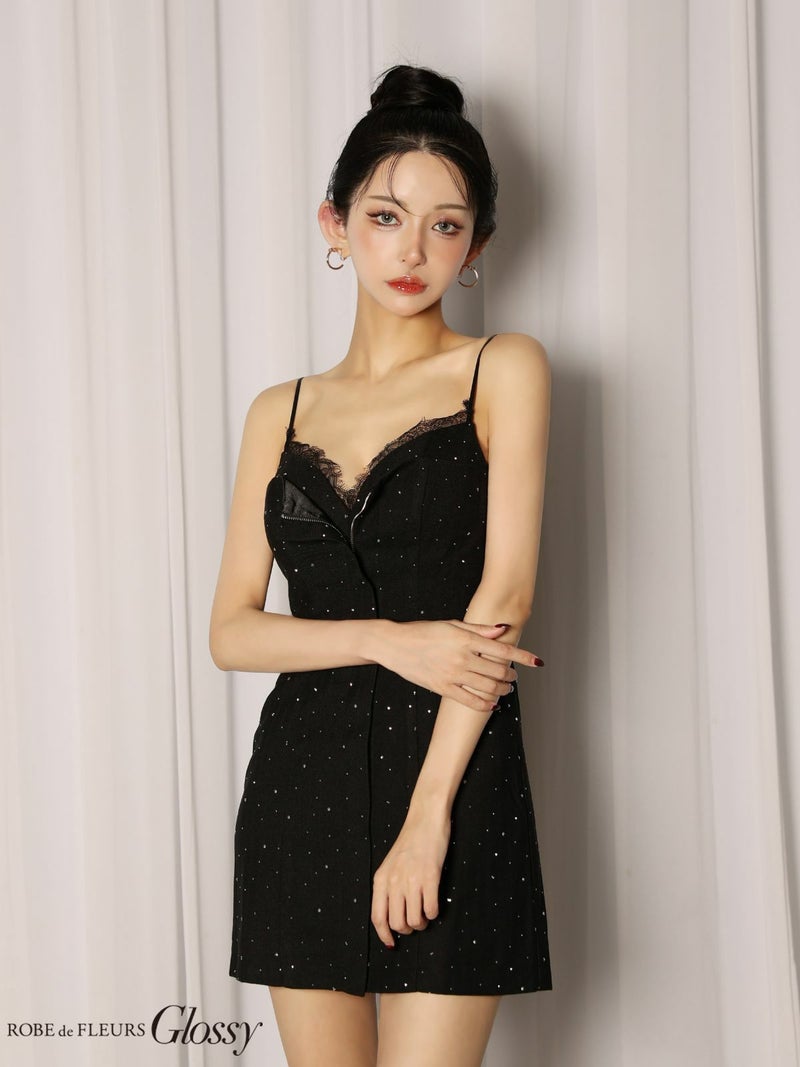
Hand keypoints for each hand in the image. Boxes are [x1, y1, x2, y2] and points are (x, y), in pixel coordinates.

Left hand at [371, 806, 450, 947]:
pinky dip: (433, 913)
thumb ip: (389, 886)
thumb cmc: (410, 842)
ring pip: (415, 920)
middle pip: (397, 923)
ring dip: (422, 922)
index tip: (391, 943)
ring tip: (425, 913)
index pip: (377, 916)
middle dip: (408, 929)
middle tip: (415, 922)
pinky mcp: (430, 876)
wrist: (426, 819)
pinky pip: (431, 909)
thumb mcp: (391, 864)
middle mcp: (394, 881)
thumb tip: (392, 915)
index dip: (384, 934)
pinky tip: (434, 904)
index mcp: (381, 879)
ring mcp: (412, 879)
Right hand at [374, 620, 541, 712]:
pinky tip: (492, 703)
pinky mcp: (443, 688)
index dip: (523, 656)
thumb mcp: (451, 624)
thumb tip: (502, 630)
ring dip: (503, 690)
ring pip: (488, 687)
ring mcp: (452, 674)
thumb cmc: (423, 631)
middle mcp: (461, 657)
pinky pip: (470, 700)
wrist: (395, 644)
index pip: (502, 649)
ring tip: (506, 688)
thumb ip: (479, 629)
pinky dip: (485, 704)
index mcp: (465, 639)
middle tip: (514, 676)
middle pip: (498, 671)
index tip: (537, 662)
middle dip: (512, 675)